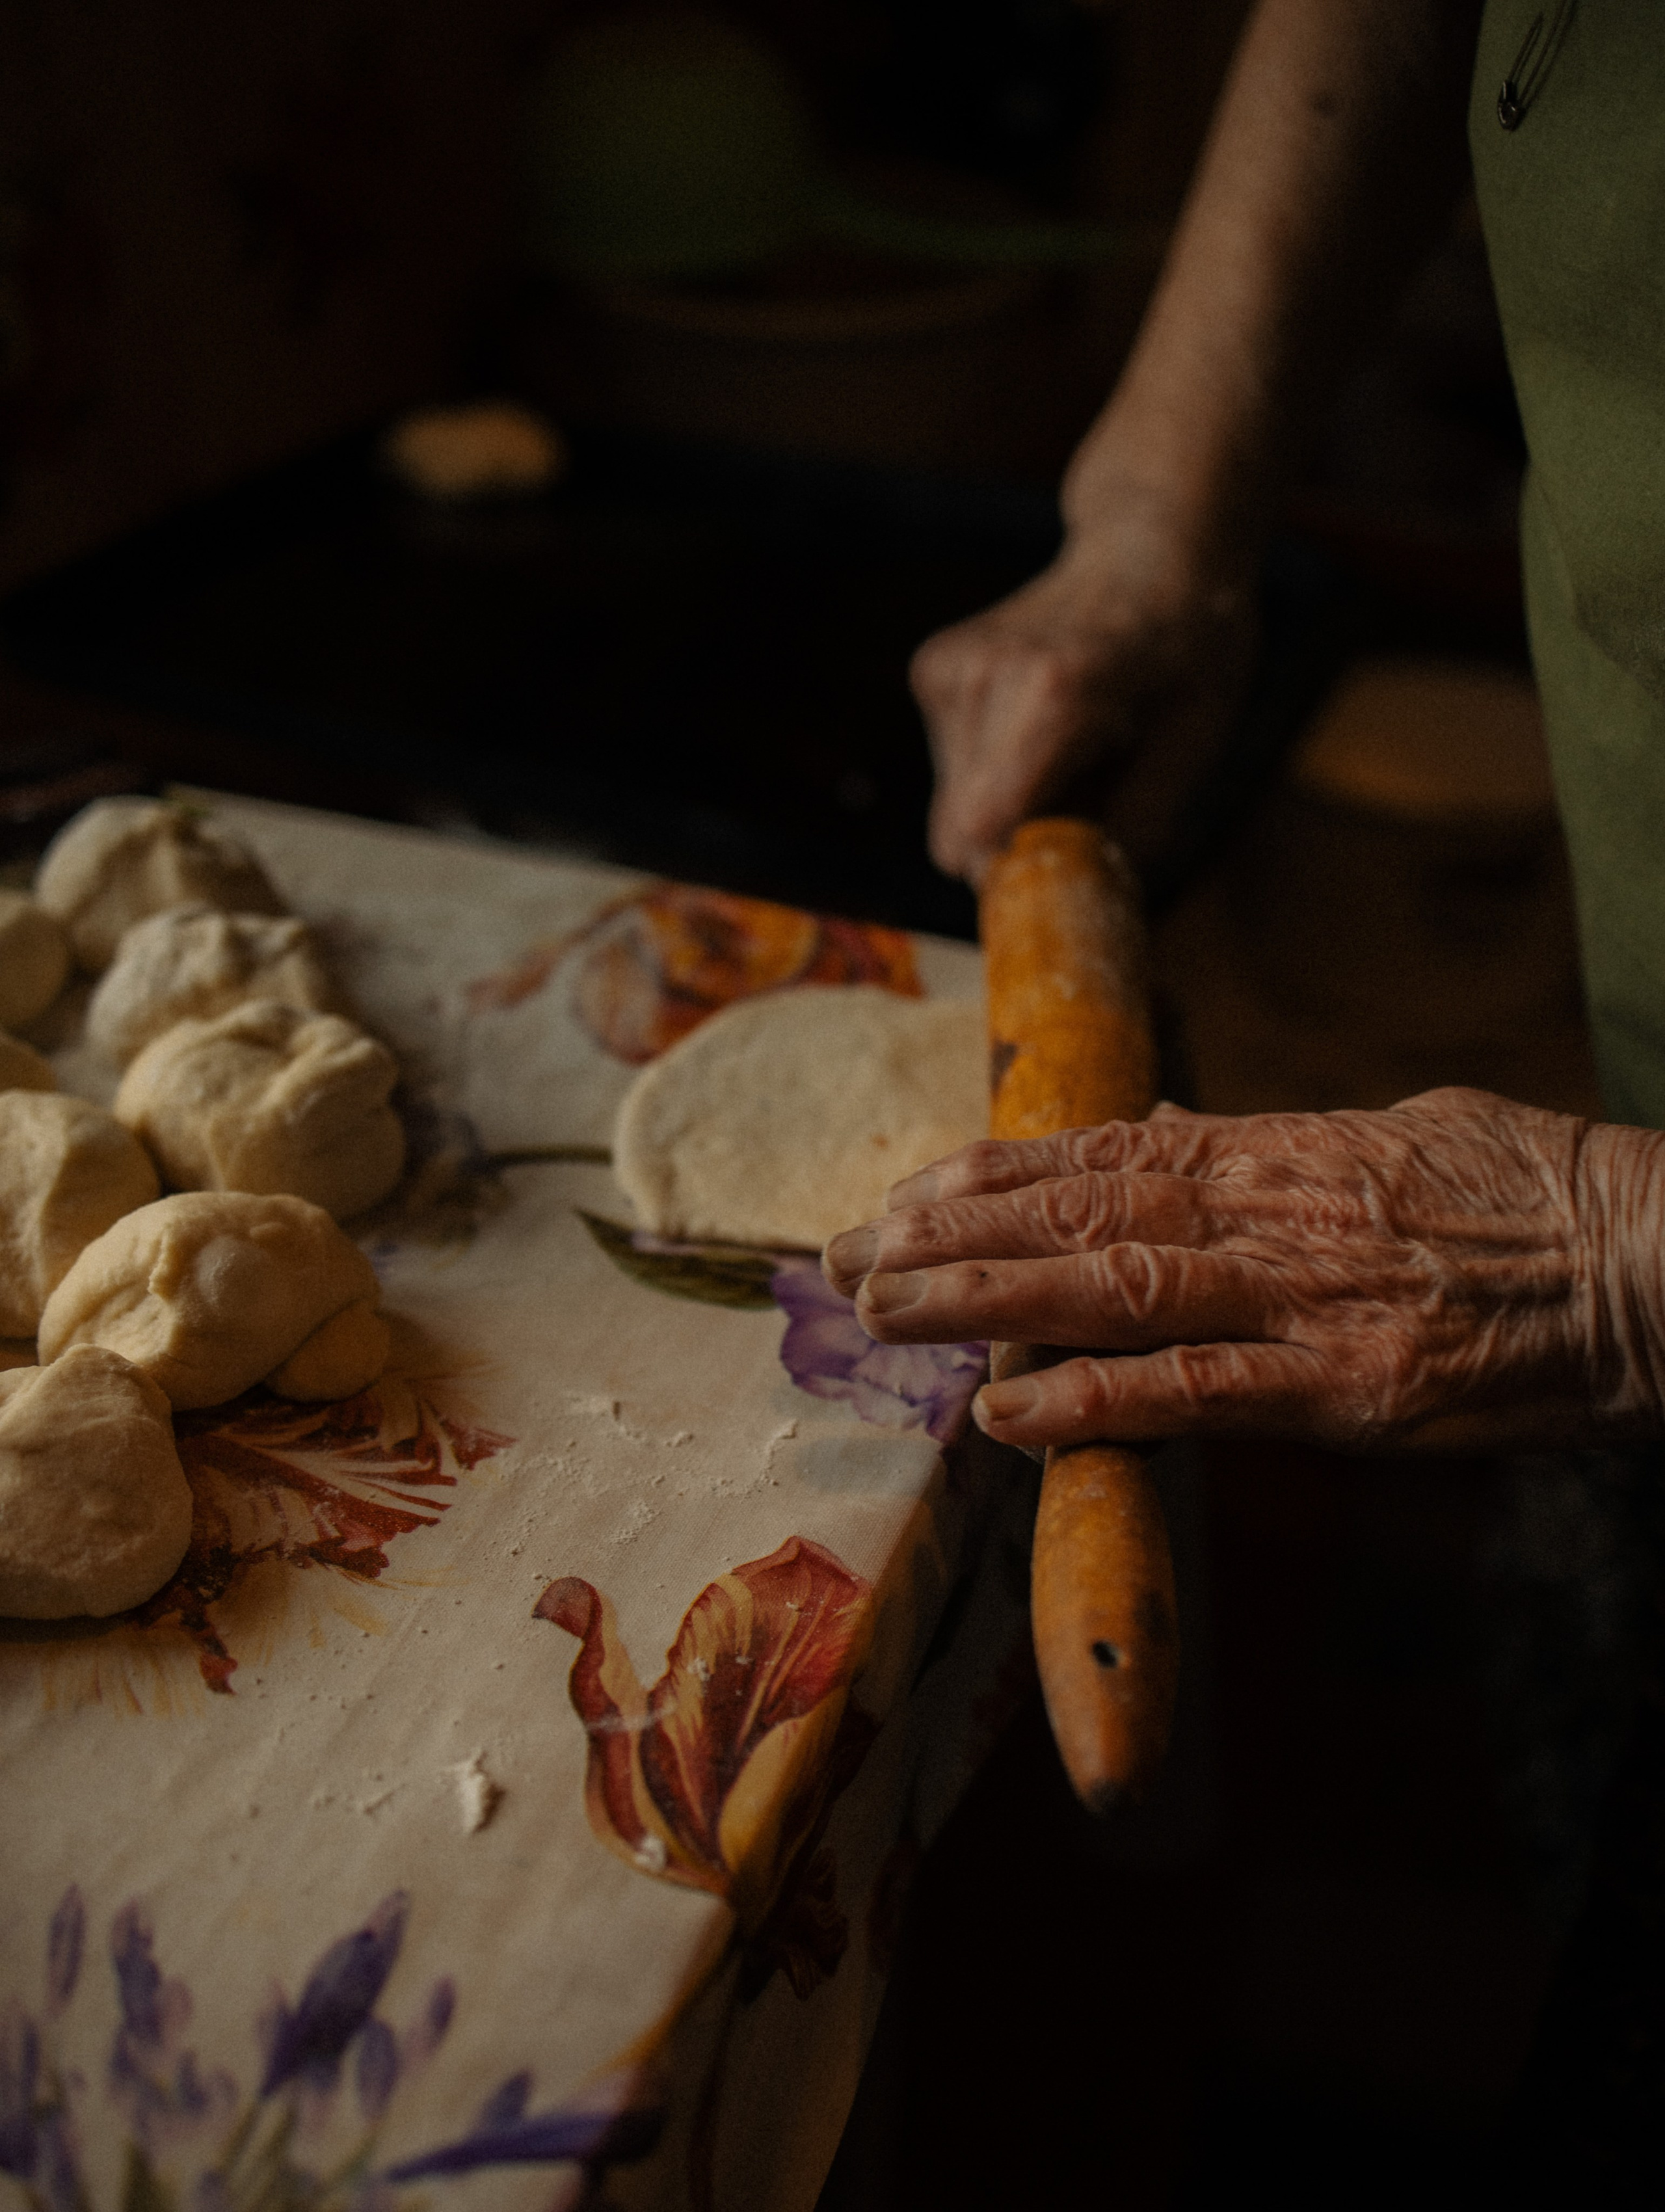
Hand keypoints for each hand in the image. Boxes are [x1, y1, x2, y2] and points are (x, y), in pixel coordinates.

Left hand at [821, 1088, 1664, 1454]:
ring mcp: (1306, 1297)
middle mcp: (1273, 1210)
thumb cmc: (1534, 1190)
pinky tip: (1005, 1413)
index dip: (991, 1173)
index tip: (903, 1188)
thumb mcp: (1396, 1129)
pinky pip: (1198, 1393)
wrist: (1652, 1256)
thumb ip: (1271, 1134)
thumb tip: (1175, 1117)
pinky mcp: (1351, 1389)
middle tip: (841, 1256)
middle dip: (949, 1236)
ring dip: (983, 1303)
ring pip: (1110, 1289)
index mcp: (1283, 1149)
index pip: (1105, 1152)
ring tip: (882, 1313)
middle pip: (1079, 1215)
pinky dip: (1096, 1401)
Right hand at [909, 489, 1256, 885]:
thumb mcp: (1192, 751)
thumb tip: (1075, 905)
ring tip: (1074, 756)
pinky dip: (995, 777)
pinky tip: (1045, 732)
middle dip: (1014, 849)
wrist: (1152, 551)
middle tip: (1086, 813)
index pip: (984, 831)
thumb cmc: (1190, 650)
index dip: (1018, 878)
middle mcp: (982, 674)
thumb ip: (1128, 834)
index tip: (1067, 882)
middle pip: (959, 834)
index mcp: (1055, 692)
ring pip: (951, 813)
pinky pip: (951, 775)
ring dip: (1008, 812)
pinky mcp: (931, 671)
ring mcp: (947, 669)